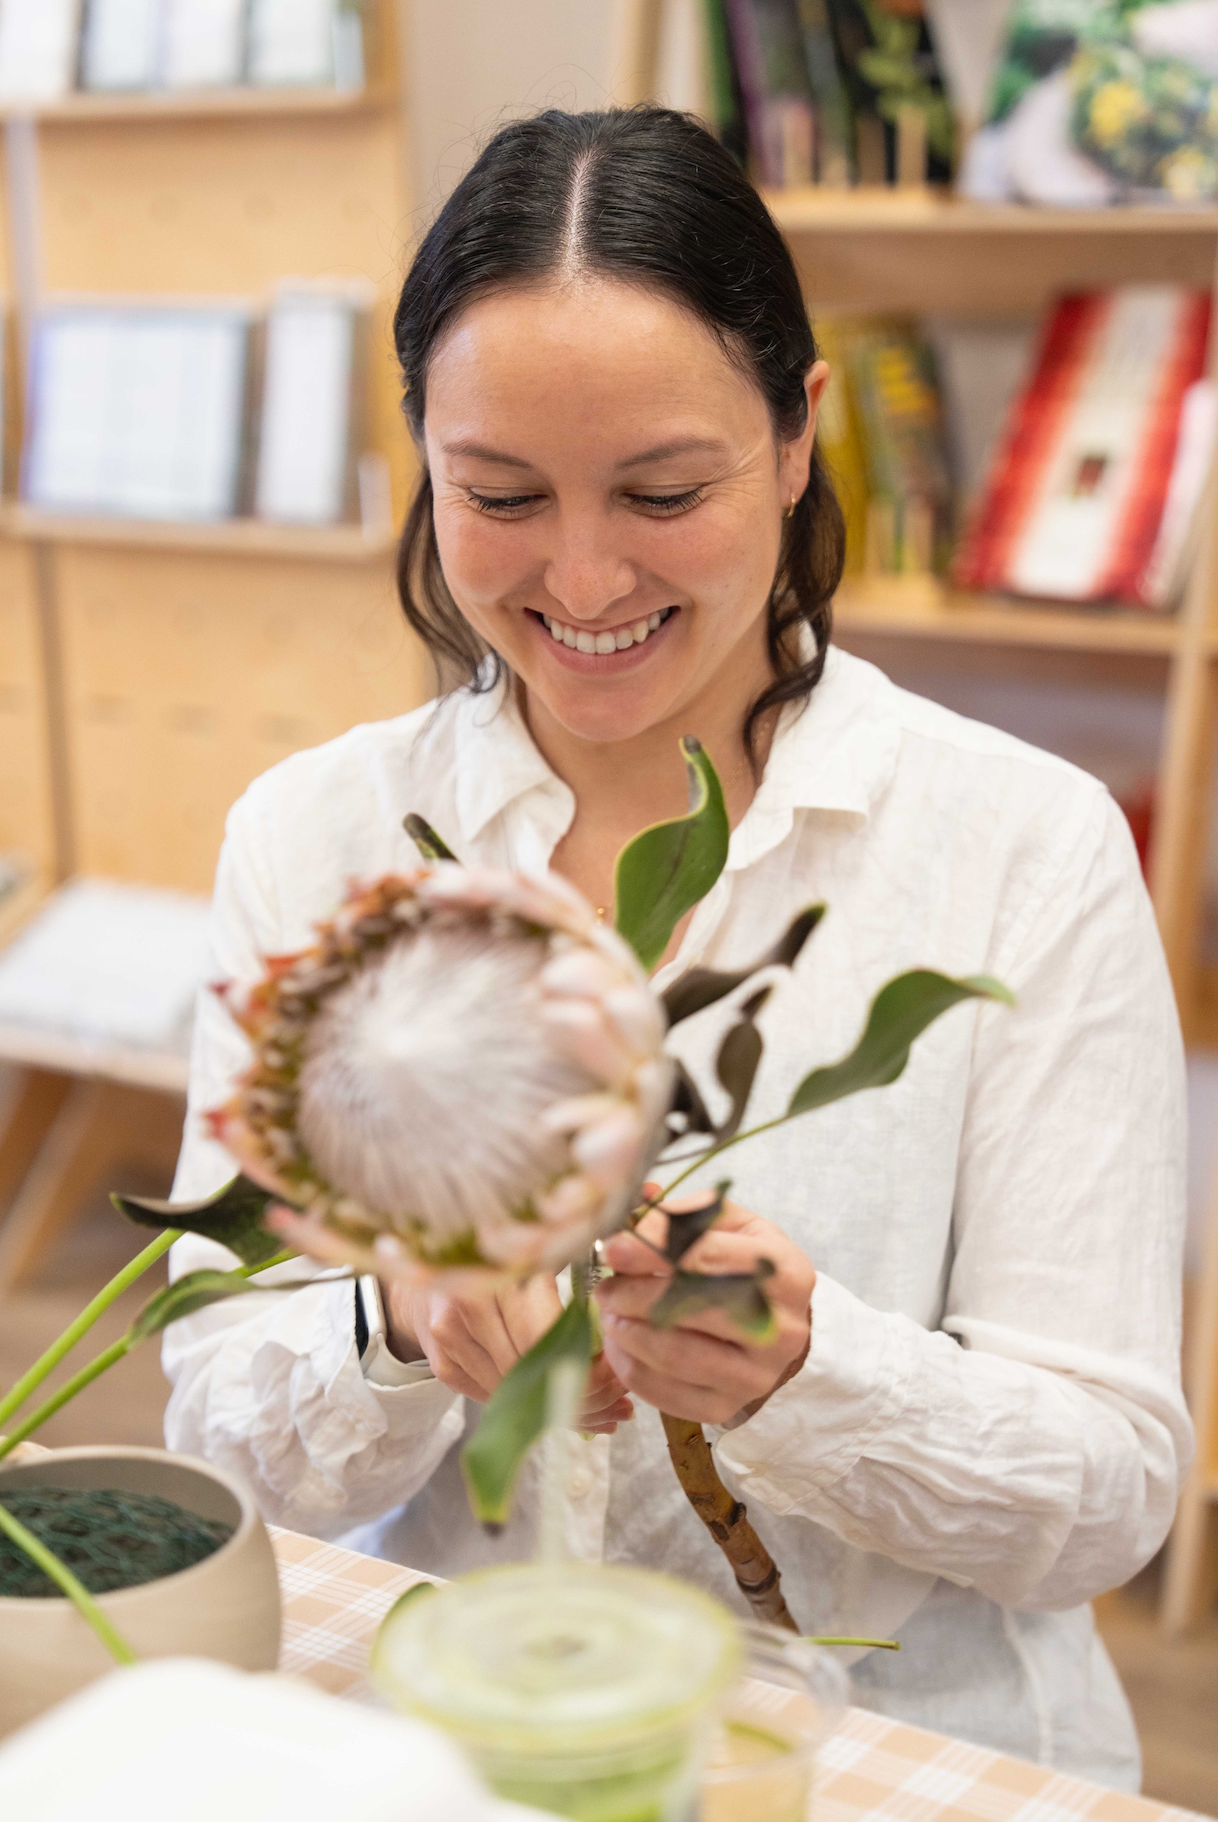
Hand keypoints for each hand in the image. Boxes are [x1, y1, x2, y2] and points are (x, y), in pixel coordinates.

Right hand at [384, 1272, 633, 1434]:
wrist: (437, 1258)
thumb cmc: (505, 1250)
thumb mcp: (546, 1248)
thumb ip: (583, 1273)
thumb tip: (629, 1307)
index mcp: (497, 1272)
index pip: (544, 1339)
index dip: (586, 1365)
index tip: (620, 1371)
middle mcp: (465, 1307)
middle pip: (531, 1373)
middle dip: (582, 1393)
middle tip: (621, 1397)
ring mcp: (449, 1340)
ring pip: (516, 1393)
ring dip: (563, 1407)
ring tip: (606, 1409)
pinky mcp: (443, 1365)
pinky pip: (497, 1398)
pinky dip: (532, 1408)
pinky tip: (566, 1407)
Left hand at [594, 1186, 814, 1426]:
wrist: (776, 1328)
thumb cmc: (747, 1269)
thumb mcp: (732, 1228)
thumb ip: (686, 1215)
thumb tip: (634, 1208)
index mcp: (786, 1273)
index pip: (709, 1258)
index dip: (653, 1251)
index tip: (613, 1246)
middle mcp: (781, 1331)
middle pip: (691, 1308)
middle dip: (634, 1295)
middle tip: (604, 1284)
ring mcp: (755, 1377)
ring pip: (675, 1355)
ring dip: (627, 1331)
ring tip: (608, 1310)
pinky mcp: (726, 1408)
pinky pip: (665, 1394)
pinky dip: (630, 1366)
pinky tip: (619, 1343)